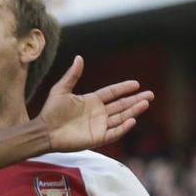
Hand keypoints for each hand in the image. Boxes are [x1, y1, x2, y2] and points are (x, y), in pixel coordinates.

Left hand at [37, 56, 152, 151]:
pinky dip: (124, 127)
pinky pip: (114, 132)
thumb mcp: (61, 89)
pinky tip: (132, 119)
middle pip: (121, 105)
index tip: (136, 83)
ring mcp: (99, 126)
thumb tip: (79, 57)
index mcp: (91, 101)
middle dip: (135, 100)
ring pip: (121, 117)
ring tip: (146, 103)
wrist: (44, 130)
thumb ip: (72, 75)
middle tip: (150, 94)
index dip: (124, 88)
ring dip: (134, 111)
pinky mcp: (97, 138)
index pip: (112, 93)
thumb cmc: (50, 111)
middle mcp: (98, 113)